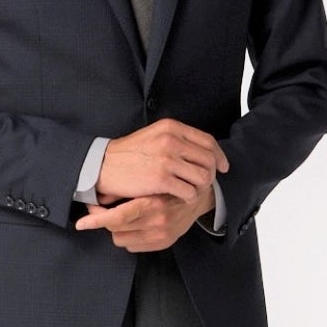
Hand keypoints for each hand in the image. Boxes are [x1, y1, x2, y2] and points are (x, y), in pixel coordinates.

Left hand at [74, 183, 217, 250]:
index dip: (96, 220)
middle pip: (115, 229)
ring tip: (120, 216)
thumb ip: (128, 187)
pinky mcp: (164, 243)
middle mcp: (157, 222)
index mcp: (152, 203)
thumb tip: (100, 194)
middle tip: (97, 209)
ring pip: (121, 239)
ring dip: (117, 229)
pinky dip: (129, 237)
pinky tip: (133, 224)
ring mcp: (161, 235)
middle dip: (103, 219)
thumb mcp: (152, 180)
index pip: (117, 218)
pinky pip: (133, 246)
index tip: (81, 223)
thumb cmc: (172, 183)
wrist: (202, 195)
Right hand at [91, 118, 228, 205]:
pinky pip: (189, 192)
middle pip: (208, 160)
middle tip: (204, 183)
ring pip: (202, 177)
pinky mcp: (161, 179)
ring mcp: (167, 160)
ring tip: (192, 191)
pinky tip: (181, 198)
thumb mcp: (154, 136)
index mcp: (171, 128)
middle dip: (211, 174)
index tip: (223, 167)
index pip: (207, 141)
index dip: (219, 156)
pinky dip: (189, 198)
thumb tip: (202, 151)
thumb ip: (177, 139)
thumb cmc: (128, 154)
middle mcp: (171, 140)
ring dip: (201, 188)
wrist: (103, 165)